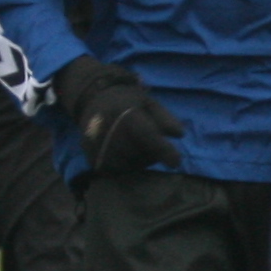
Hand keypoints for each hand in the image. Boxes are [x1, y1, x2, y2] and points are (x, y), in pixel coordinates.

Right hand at [55, 58, 181, 175]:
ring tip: (141, 149)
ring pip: (127, 165)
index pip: (146, 134)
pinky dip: (126, 167)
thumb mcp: (149, 103)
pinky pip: (115, 171)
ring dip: (140, 162)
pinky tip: (128, 155)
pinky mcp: (91, 156)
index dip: (162, 150)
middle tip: (155, 146)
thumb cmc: (127, 102)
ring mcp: (96, 144)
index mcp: (123, 111)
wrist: (93, 99)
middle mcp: (107, 128)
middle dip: (152, 154)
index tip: (176, 162)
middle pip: (138, 153)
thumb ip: (165, 118)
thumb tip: (179, 134)